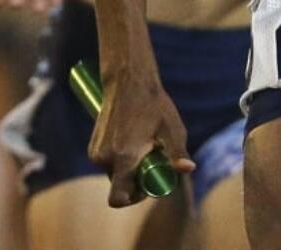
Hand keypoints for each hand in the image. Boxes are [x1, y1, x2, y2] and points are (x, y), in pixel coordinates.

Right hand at [88, 72, 195, 206]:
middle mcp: (105, 158)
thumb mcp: (171, 128)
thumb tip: (188, 169)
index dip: (135, 198)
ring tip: (144, 147)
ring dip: (127, 169)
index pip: (118, 198)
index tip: (149, 185)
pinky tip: (132, 141)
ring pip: (113, 173)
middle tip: (152, 161)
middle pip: (119, 186)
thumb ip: (177, 152)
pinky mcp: (92, 146)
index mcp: (123, 158)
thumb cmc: (153, 104)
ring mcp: (95, 152)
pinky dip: (119, 159)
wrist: (128, 81)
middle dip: (135, 181)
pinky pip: (107, 162)